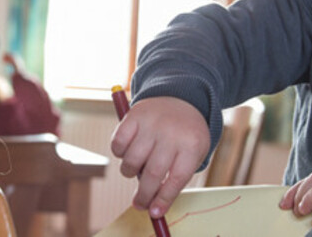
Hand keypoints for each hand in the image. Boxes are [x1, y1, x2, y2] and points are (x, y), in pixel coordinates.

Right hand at [110, 97, 208, 217]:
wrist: (182, 98)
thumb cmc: (186, 136)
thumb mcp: (193, 153)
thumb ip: (176, 177)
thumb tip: (154, 205)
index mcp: (192, 145)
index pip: (176, 179)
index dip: (164, 198)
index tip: (154, 213)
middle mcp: (171, 133)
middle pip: (153, 173)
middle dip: (144, 195)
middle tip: (139, 204)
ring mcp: (152, 123)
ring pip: (132, 160)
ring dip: (130, 172)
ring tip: (136, 169)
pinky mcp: (134, 116)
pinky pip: (118, 144)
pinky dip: (119, 153)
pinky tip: (128, 152)